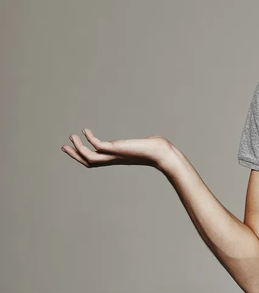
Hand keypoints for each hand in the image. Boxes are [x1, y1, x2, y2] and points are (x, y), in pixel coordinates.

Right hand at [61, 128, 181, 169]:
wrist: (162, 153)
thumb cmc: (157, 150)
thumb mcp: (145, 146)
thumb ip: (144, 144)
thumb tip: (150, 141)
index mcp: (116, 159)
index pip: (95, 161)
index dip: (83, 156)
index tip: (74, 149)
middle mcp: (113, 159)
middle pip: (88, 161)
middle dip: (75, 154)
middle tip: (63, 146)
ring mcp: (113, 155)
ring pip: (89, 156)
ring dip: (78, 147)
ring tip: (71, 136)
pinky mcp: (116, 149)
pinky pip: (97, 146)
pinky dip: (88, 139)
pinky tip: (85, 131)